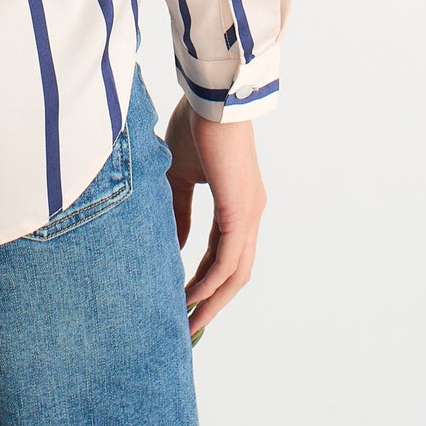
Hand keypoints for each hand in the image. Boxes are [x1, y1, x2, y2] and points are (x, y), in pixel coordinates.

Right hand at [163, 95, 266, 339]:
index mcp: (238, 205)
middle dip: (213, 303)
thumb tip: (175, 246)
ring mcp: (249, 214)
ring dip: (213, 300)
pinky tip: (191, 295)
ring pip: (235, 273)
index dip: (205, 281)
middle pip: (236, 274)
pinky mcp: (241, 211)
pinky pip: (227, 259)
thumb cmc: (196, 126)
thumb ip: (178, 210)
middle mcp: (250, 214)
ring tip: (189, 322)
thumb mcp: (179, 176)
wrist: (211, 98)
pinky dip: (210, 281)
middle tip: (190, 328)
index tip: (184, 301)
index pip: (224, 255)